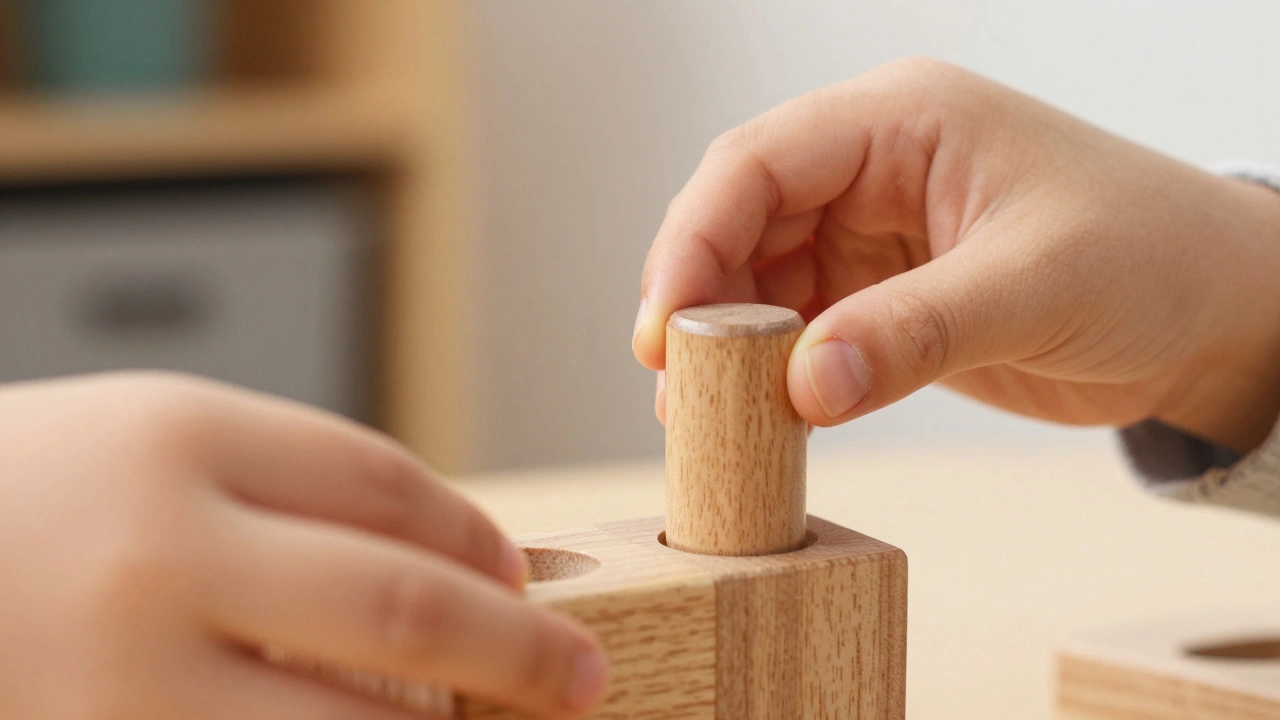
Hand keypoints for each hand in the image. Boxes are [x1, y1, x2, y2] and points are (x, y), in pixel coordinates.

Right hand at [0, 373, 606, 719]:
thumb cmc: (41, 493)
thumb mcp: (160, 438)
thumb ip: (300, 487)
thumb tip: (463, 563)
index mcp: (179, 443)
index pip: (385, 489)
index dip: (476, 538)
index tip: (518, 575)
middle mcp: (158, 561)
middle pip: (399, 609)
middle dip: (517, 651)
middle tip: (581, 677)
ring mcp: (123, 685)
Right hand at [634, 59, 1279, 452]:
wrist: (1218, 313)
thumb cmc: (1154, 260)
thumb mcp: (1035, 287)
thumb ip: (913, 333)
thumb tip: (801, 386)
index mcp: (901, 122)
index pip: (758, 163)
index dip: (694, 241)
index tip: (664, 329)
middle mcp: (872, 168)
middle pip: (740, 221)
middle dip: (699, 301)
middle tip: (676, 387)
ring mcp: (872, 233)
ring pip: (758, 278)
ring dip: (727, 344)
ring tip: (703, 415)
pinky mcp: (882, 293)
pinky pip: (799, 325)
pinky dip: (771, 370)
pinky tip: (757, 414)